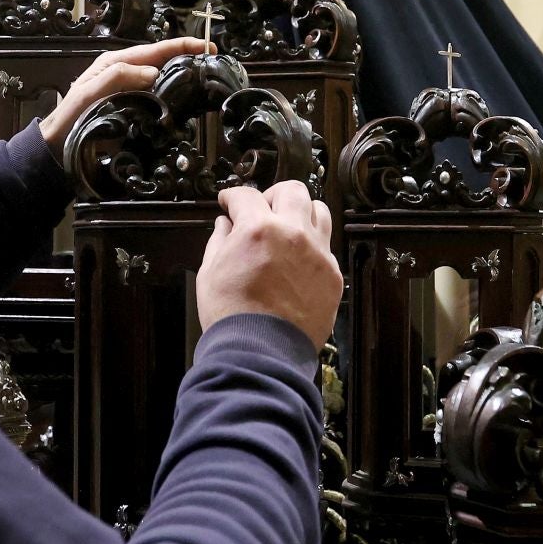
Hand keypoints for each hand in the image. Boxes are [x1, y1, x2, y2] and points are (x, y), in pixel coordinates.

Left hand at [39, 36, 211, 147]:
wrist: (59, 147)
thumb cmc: (70, 118)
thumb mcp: (89, 93)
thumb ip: (117, 77)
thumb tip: (153, 71)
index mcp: (116, 63)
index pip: (155, 49)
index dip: (183, 45)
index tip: (208, 47)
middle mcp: (125, 72)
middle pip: (162, 60)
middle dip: (188, 58)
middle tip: (214, 64)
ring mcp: (130, 90)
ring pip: (163, 78)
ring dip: (184, 77)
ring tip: (207, 80)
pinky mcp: (133, 107)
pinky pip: (158, 97)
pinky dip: (175, 97)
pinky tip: (187, 103)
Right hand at [197, 180, 341, 350]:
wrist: (261, 353)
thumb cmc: (232, 317)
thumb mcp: (210, 273)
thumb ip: (219, 241)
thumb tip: (225, 225)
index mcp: (258, 229)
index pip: (246, 195)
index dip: (233, 196)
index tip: (229, 201)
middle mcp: (293, 234)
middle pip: (292, 190)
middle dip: (273, 195)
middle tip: (262, 208)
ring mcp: (318, 254)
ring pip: (320, 211)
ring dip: (301, 214)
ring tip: (288, 228)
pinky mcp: (332, 275)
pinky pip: (326, 248)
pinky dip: (312, 247)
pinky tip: (298, 260)